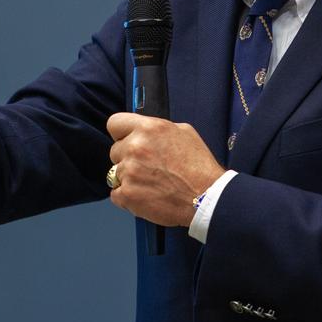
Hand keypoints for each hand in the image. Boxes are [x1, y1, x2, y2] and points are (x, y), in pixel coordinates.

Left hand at [106, 113, 225, 226]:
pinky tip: (146, 196)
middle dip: (127, 158)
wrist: (207, 197)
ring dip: (129, 179)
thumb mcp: (184, 132)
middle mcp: (135, 147)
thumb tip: (145, 131)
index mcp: (148, 128)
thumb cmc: (199, 167)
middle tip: (148, 168)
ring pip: (115, 174)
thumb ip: (158, 129)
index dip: (120, 134)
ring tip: (151, 184)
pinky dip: (127, 197)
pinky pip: (116, 194)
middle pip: (114, 151)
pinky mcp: (127, 194)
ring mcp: (129, 172)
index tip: (126, 141)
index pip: (114, 123)